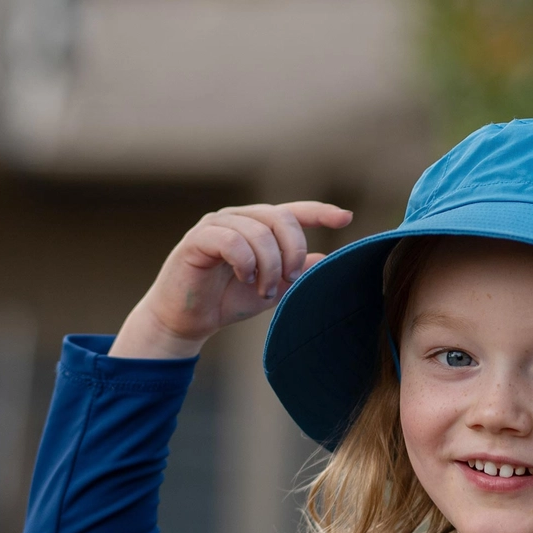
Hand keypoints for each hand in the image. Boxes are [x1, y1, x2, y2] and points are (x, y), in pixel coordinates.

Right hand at [110, 201, 352, 357]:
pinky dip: (245, 262)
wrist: (187, 320)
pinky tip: (244, 278)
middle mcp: (238, 218)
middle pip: (281, 218)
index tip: (346, 218)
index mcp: (258, 227)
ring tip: (264, 289)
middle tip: (290, 278)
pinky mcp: (197, 239)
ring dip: (269, 265)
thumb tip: (326, 259)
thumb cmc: (227, 301)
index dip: (320, 212)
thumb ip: (296, 273)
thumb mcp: (272, 288)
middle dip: (293, 250)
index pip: (293, 212)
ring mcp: (216, 225)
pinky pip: (232, 240)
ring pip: (259, 231)